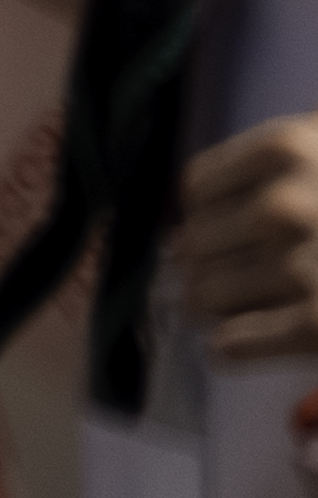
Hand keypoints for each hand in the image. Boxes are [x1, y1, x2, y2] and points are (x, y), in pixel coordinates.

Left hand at [182, 116, 317, 360]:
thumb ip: (275, 164)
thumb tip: (197, 206)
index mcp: (283, 150)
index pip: (195, 189)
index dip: (206, 215)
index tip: (224, 228)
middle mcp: (280, 207)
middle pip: (193, 244)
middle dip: (207, 263)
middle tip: (229, 275)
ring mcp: (299, 270)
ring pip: (202, 295)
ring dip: (211, 306)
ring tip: (230, 308)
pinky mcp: (316, 328)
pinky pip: (232, 345)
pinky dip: (229, 347)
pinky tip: (237, 344)